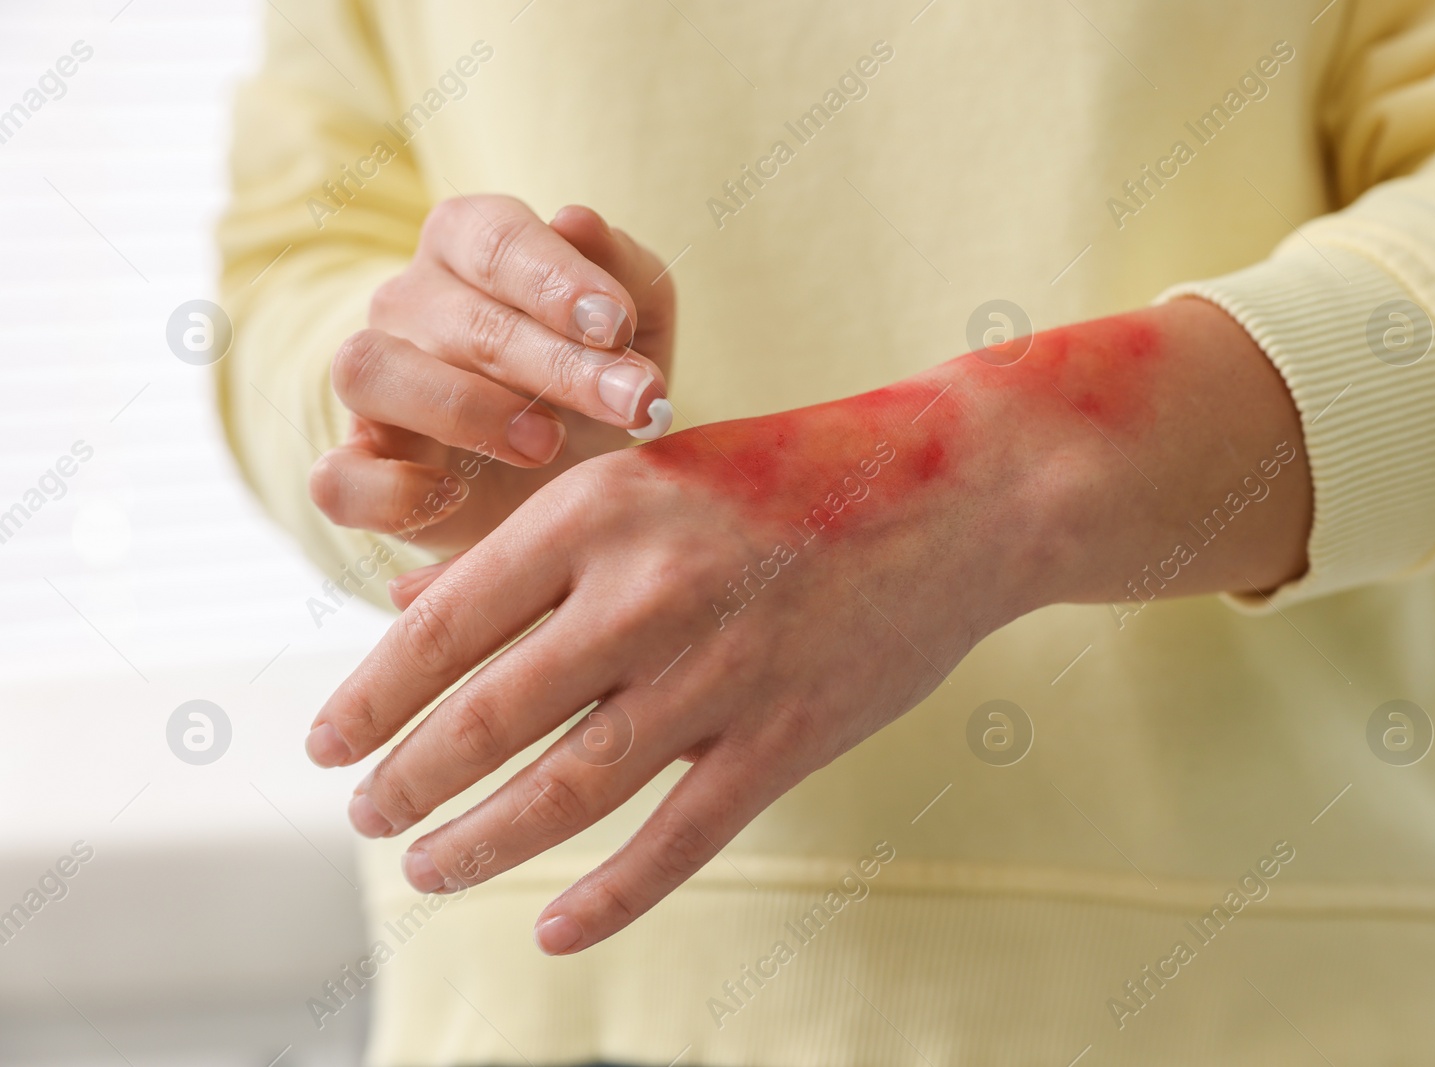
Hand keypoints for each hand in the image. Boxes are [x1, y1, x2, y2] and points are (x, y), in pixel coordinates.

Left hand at [304, 299, 1310, 953]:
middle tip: (365, 817)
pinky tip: (552, 926)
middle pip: (489, 716)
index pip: (446, 622)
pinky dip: (607, 895)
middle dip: (408, 780)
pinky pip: (677, 840)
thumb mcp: (654, 475)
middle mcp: (649, 590)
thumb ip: (537, 545)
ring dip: (480, 841)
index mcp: (603, 507)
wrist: (962, 489)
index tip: (325, 743)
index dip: (371, 695)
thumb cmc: (795, 471)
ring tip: (426, 869)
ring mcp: (723, 670)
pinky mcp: (789, 736)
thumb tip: (412, 609)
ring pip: (567, 788)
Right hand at [309, 197, 675, 558]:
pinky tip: (456, 496)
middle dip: (557, 363)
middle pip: (462, 318)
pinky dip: (391, 490)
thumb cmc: (599, 388)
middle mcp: (407, 303)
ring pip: (371, 370)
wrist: (571, 487)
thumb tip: (576, 219)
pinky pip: (337, 476)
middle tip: (632, 402)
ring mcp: (371, 386)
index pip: (494, 237)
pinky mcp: (358, 468)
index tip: (618, 326)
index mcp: (470, 247)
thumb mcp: (643, 332)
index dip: (556, 279)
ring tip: (547, 443)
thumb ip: (629, 275)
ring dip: (467, 410)